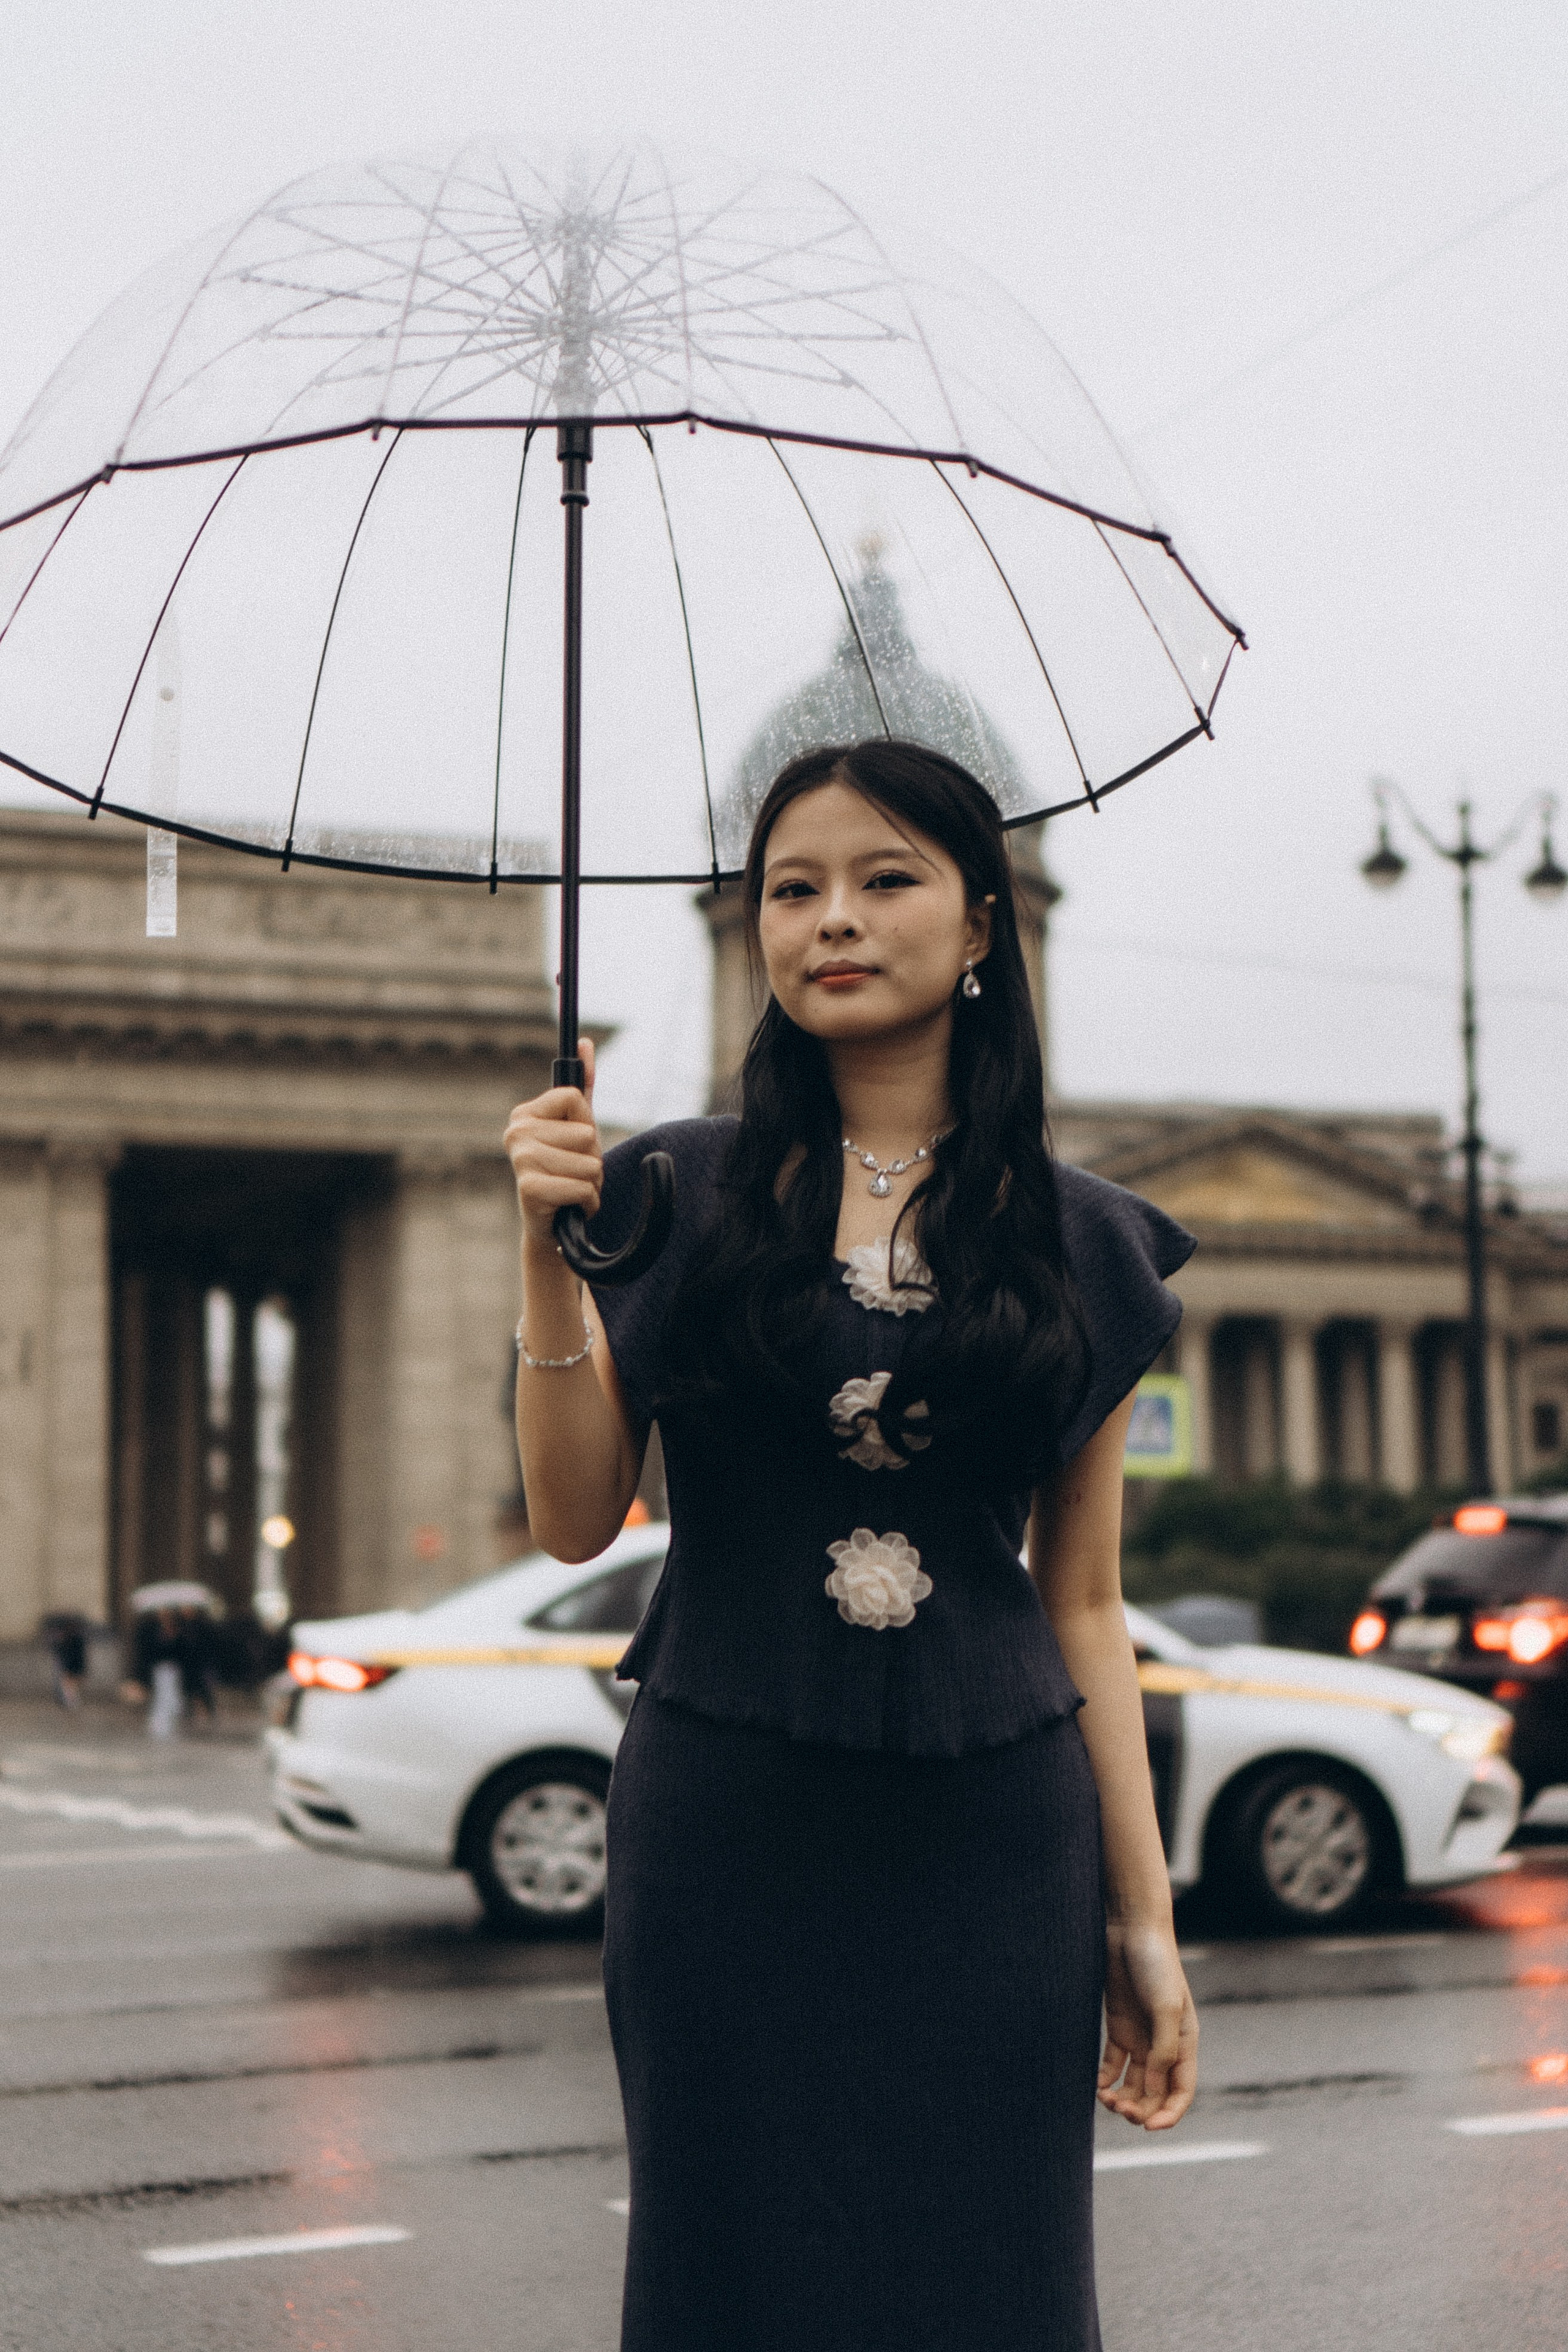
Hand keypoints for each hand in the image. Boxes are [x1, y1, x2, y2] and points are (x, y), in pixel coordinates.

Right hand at [503, 1039, 602, 1248]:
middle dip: (592, 1158)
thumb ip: (582, 1085)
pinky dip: (587, 1202)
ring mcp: (521, 1160)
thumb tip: (585, 1043)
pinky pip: (583, 1188)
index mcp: (524, 1113)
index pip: (574, 1097)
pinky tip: (570, 1207)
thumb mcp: (576, 1127)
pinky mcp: (530, 1189)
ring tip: (571, 1190)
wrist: (552, 1227)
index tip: (572, 1143)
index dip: (586, 1124)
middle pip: (586, 1133)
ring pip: (590, 1163)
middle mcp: (516, 1132)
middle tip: (572, 1173)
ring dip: (591, 1183)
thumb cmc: (564, 1172)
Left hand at [1098, 1919, 1197, 2130]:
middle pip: (1155, 2093)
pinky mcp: (1119, 2028)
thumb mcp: (1166, 2007)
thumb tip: (1154, 2088)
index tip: (1150, 2128)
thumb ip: (1162, 2049)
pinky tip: (1096, 2086)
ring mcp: (1140, 2037)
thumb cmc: (1156, 1964)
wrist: (1131, 1929)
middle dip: (1140, 2108)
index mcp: (1184, 2043)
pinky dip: (1106, 2080)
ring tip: (1105, 2099)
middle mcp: (1163, 2045)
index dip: (1170, 2114)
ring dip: (1123, 2098)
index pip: (1181, 2091)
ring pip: (1134, 2084)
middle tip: (1119, 2109)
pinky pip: (1114, 2065)